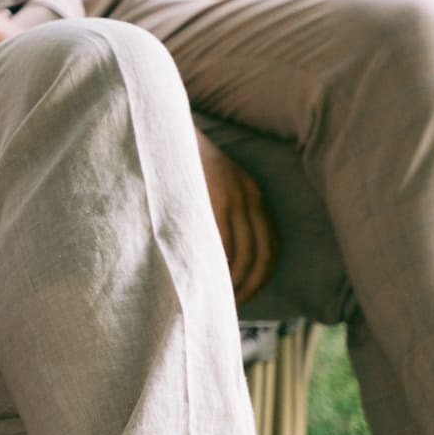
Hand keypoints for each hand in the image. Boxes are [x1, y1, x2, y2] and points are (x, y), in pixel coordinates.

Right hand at [196, 132, 274, 302]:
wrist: (163, 128)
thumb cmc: (179, 161)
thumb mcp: (210, 183)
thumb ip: (220, 211)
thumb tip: (220, 255)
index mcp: (252, 192)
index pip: (270, 245)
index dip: (260, 276)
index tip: (246, 294)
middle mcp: (249, 195)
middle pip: (260, 255)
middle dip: (250, 286)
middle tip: (233, 306)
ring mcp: (232, 196)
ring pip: (242, 254)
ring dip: (233, 282)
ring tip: (218, 299)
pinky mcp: (213, 198)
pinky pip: (222, 244)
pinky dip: (218, 267)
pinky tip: (206, 279)